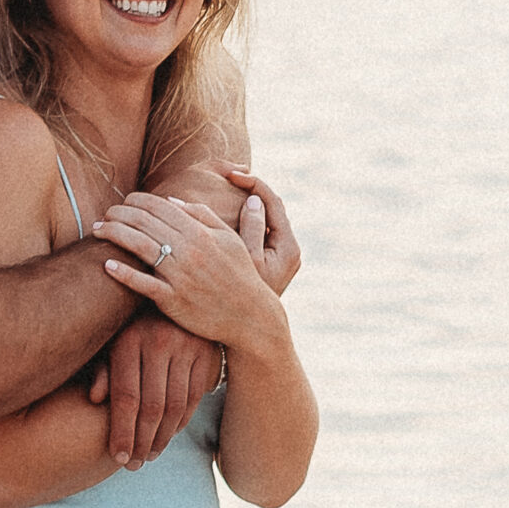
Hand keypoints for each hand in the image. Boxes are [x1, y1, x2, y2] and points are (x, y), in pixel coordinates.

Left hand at [85, 314, 218, 468]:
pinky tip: (168, 436)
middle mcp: (158, 342)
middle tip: (133, 465)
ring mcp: (186, 347)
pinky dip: (181, 423)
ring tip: (149, 455)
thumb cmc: (131, 327)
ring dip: (162, 438)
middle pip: (151, 407)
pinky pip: (194, 398)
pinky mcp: (205, 353)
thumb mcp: (110, 341)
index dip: (121, 431)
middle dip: (141, 441)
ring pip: (175, 407)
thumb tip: (95, 399)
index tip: (117, 457)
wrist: (173, 297)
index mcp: (128, 340)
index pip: (126, 397)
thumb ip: (102, 370)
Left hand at [96, 191, 286, 351]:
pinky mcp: (173, 301)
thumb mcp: (229, 239)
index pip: (160, 206)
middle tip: (104, 215)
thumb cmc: (239, 274)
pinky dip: (123, 273)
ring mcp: (180, 276)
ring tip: (97, 231)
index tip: (122, 202)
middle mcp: (189, 251)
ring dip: (113, 235)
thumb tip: (171, 199)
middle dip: (118, 214)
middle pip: (144, 222)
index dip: (136, 200)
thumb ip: (202, 215)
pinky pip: (143, 284)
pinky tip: (106, 264)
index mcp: (201, 233)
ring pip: (139, 247)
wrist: (250, 316)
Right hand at [219, 164, 300, 292]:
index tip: (230, 176)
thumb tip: (253, 200)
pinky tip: (221, 215)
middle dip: (248, 190)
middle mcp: (287, 249)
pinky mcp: (267, 260)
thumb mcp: (244, 261)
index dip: (252, 183)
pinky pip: (256, 231)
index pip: (272, 202)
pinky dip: (241, 220)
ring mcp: (278, 255)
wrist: (248, 331)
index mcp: (287, 246)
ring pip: (262, 219)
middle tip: (225, 177)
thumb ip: (248, 230)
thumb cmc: (242, 299)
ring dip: (244, 203)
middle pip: (269, 208)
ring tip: (222, 191)